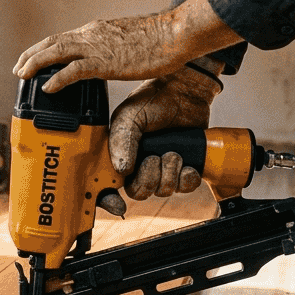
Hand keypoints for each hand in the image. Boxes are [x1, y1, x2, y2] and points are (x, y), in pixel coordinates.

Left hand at [13, 14, 184, 91]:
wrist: (175, 33)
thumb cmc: (159, 39)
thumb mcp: (126, 42)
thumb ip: (110, 49)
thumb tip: (106, 60)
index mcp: (96, 31)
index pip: (62, 38)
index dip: (43, 49)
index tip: (32, 58)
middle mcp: (91, 35)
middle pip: (52, 42)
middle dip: (31, 55)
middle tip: (18, 68)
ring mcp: (96, 47)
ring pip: (55, 52)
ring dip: (35, 63)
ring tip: (22, 75)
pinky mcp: (105, 62)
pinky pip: (73, 70)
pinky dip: (57, 78)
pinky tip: (47, 87)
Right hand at [97, 65, 222, 216]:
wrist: (186, 91)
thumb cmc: (153, 98)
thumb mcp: (129, 116)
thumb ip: (121, 140)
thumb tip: (121, 168)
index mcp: (118, 154)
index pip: (107, 184)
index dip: (108, 199)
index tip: (116, 203)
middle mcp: (138, 163)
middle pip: (138, 193)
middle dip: (149, 180)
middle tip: (154, 159)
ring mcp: (161, 167)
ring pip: (163, 191)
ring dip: (170, 174)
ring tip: (173, 153)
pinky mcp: (183, 168)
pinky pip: (184, 188)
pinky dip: (187, 179)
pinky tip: (187, 164)